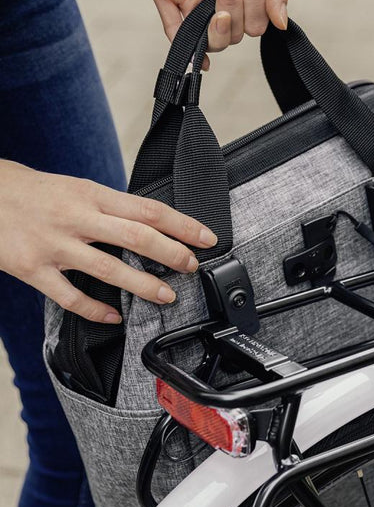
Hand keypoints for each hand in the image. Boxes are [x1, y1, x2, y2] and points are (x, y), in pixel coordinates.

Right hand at [0, 161, 217, 323]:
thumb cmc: (36, 193)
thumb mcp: (79, 189)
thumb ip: (113, 207)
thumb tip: (153, 224)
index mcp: (91, 195)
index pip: (148, 209)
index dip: (182, 225)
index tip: (206, 237)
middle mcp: (77, 218)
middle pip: (136, 237)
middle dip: (171, 254)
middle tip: (192, 266)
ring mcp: (55, 245)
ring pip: (108, 269)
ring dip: (143, 286)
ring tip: (166, 295)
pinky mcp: (33, 269)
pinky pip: (69, 297)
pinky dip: (95, 311)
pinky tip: (114, 317)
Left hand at [141, 0, 289, 60]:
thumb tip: (282, 24)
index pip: (257, 24)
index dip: (256, 4)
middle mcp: (219, 3)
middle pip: (237, 34)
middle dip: (237, 4)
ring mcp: (194, 4)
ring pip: (214, 41)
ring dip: (221, 18)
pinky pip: (178, 36)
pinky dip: (191, 52)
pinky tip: (201, 59)